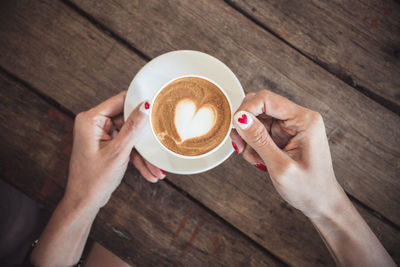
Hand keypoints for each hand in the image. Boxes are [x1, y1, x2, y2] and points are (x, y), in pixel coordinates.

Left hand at [66, 91, 164, 209]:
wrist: (84, 202)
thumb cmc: (93, 179)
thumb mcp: (118, 152)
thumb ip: (133, 128)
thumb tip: (145, 106)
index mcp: (91, 120)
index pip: (120, 101)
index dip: (139, 103)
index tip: (157, 105)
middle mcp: (95, 124)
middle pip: (127, 120)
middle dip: (144, 138)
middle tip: (160, 143)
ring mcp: (101, 135)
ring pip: (130, 136)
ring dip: (144, 153)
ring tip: (156, 168)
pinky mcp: (107, 145)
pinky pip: (127, 146)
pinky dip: (137, 158)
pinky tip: (149, 172)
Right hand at [231, 89, 344, 218]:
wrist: (321, 203)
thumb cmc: (308, 189)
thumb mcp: (280, 166)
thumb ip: (259, 140)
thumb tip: (240, 118)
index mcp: (304, 120)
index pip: (267, 99)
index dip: (246, 110)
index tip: (237, 128)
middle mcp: (298, 118)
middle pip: (260, 106)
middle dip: (245, 125)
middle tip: (241, 146)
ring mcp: (290, 127)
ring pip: (256, 119)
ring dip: (248, 138)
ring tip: (253, 158)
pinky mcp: (284, 136)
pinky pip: (260, 131)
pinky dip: (253, 144)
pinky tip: (258, 159)